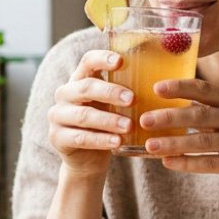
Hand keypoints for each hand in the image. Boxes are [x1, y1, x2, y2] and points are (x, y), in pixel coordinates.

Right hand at [48, 50, 132, 177]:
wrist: (87, 160)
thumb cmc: (106, 125)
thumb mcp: (114, 106)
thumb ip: (127, 92)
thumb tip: (162, 80)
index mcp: (80, 79)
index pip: (88, 61)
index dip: (102, 59)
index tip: (121, 61)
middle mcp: (65, 94)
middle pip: (85, 87)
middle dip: (110, 92)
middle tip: (132, 99)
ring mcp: (58, 115)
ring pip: (84, 115)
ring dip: (109, 120)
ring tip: (129, 126)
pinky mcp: (57, 137)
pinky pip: (81, 138)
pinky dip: (101, 140)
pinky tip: (117, 142)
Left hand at [139, 79, 218, 197]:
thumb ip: (204, 109)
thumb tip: (161, 103)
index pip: (205, 89)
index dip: (180, 87)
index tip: (156, 88)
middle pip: (201, 114)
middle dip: (170, 117)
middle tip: (144, 120)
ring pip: (203, 141)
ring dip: (174, 143)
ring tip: (150, 145)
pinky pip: (211, 163)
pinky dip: (187, 163)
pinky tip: (168, 162)